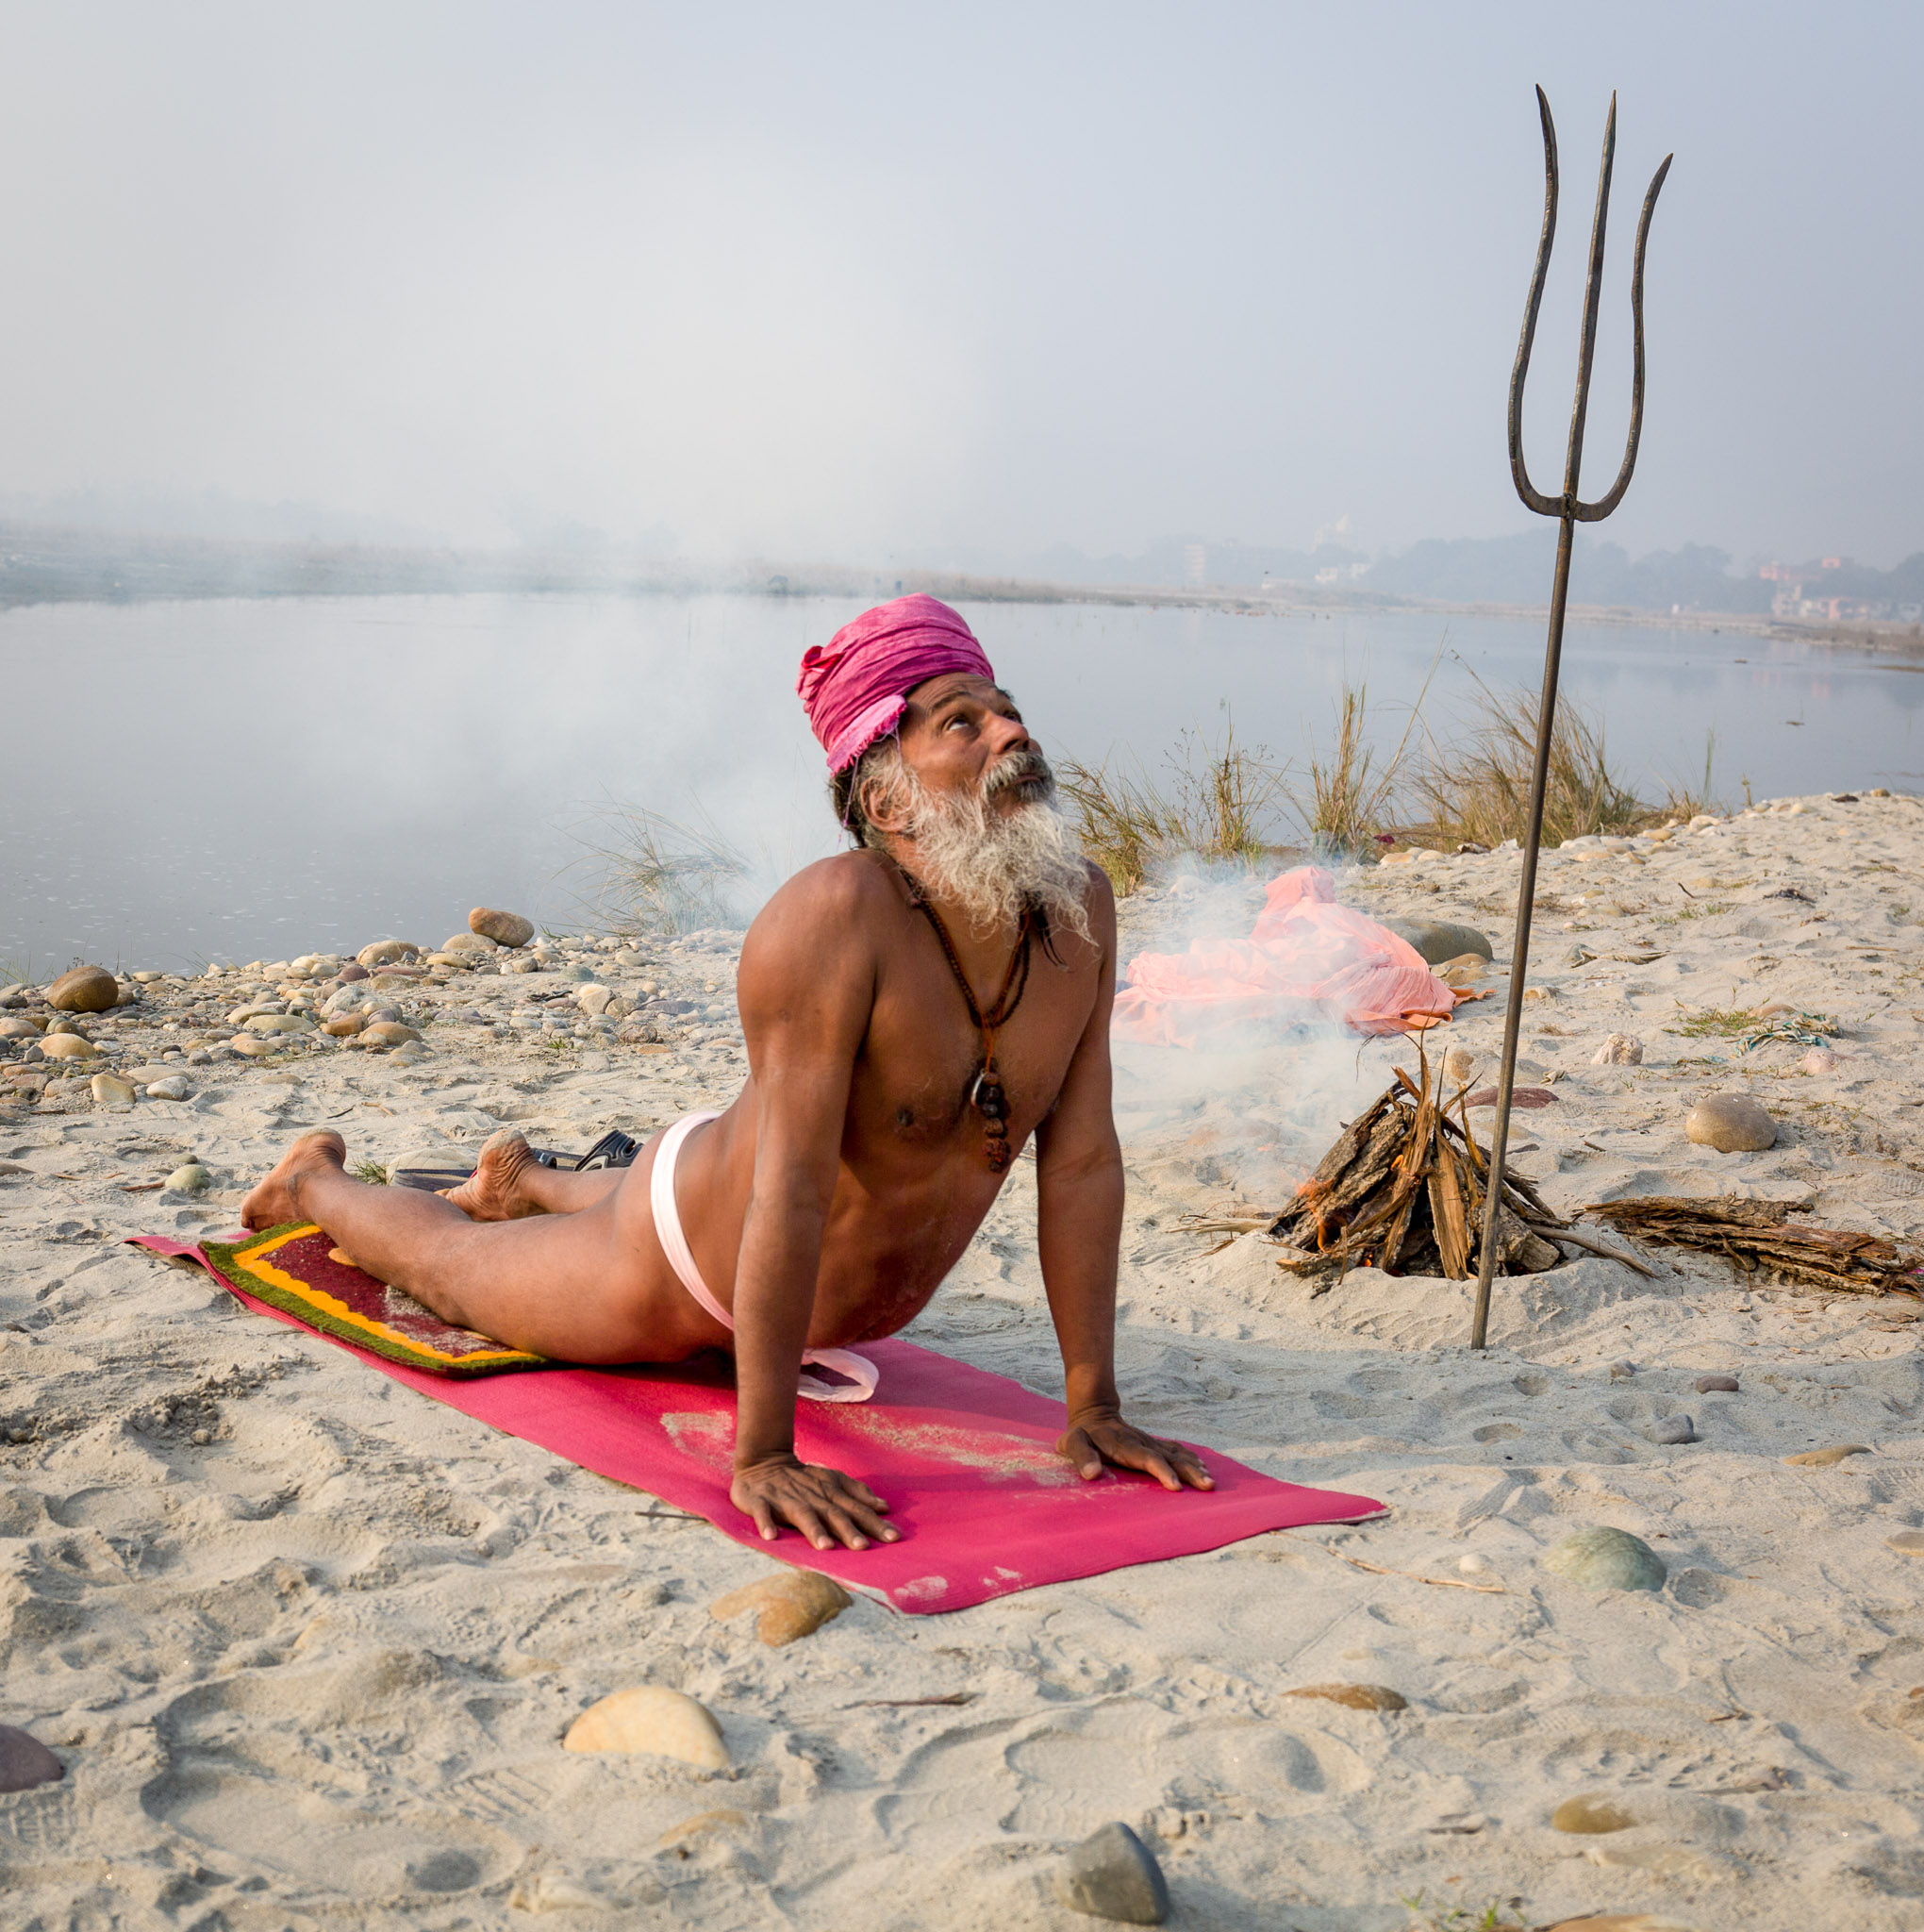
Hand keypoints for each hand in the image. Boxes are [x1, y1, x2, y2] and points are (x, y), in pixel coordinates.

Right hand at [731, 1455, 898, 1550]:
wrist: (764, 1462)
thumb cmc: (804, 1478)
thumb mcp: (833, 1480)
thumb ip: (858, 1493)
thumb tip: (884, 1507)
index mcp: (830, 1493)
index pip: (857, 1510)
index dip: (875, 1523)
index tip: (894, 1538)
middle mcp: (812, 1497)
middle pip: (833, 1514)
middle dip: (848, 1530)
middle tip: (863, 1547)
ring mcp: (786, 1499)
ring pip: (803, 1515)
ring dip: (814, 1530)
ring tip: (825, 1547)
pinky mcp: (760, 1501)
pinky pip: (762, 1512)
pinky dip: (766, 1522)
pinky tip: (771, 1536)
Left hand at [1057, 1408, 1213, 1490]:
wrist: (1093, 1412)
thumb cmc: (1081, 1434)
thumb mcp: (1072, 1443)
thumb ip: (1081, 1457)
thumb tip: (1092, 1474)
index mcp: (1123, 1445)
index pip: (1146, 1458)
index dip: (1160, 1470)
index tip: (1174, 1486)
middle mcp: (1141, 1442)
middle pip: (1169, 1456)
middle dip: (1188, 1471)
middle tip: (1207, 1485)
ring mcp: (1149, 1442)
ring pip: (1175, 1453)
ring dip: (1193, 1466)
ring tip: (1209, 1481)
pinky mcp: (1153, 1444)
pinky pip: (1174, 1450)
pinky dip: (1189, 1458)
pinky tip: (1201, 1467)